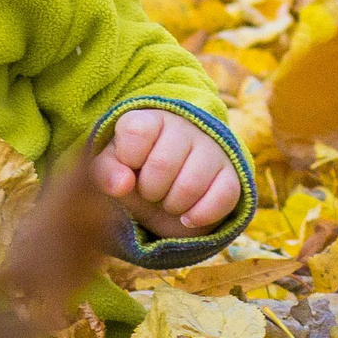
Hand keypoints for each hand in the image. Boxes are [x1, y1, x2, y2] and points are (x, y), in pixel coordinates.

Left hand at [92, 109, 240, 238]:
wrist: (170, 187)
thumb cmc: (135, 174)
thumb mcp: (112, 171)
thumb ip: (105, 173)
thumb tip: (122, 185)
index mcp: (150, 119)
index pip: (136, 132)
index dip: (128, 159)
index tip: (130, 167)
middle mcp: (184, 127)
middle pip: (162, 165)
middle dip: (149, 190)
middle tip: (150, 192)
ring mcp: (211, 149)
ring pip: (191, 185)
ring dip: (173, 206)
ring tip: (168, 202)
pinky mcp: (232, 174)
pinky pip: (223, 197)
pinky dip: (200, 215)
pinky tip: (187, 218)